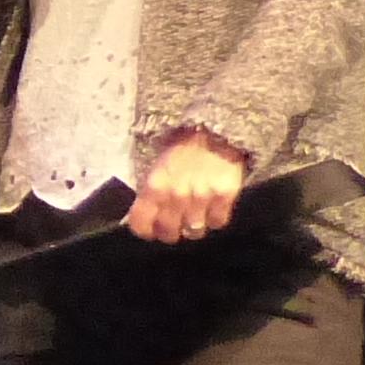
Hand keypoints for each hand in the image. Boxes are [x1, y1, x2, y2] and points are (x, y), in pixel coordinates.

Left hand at [125, 130, 248, 243]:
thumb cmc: (181, 148)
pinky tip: (212, 209)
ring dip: (192, 227)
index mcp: (154, 186)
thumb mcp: (156, 166)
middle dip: (169, 232)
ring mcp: (201, 197)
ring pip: (194, 231)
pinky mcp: (224, 196)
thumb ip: (150, 191)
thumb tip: (144, 213)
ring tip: (194, 217)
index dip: (144, 230)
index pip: (140, 224)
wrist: (214, 131)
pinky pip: (217, 222)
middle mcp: (176, 195)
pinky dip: (214, 219)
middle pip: (169, 233)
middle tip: (173, 226)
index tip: (149, 230)